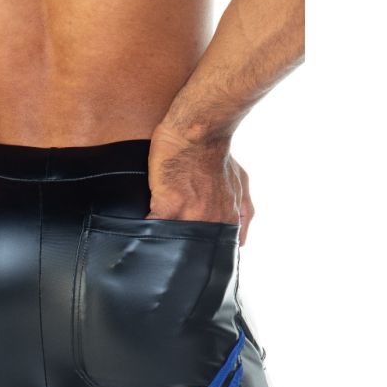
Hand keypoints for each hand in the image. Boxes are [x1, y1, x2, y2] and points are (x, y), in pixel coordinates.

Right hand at [146, 124, 253, 245]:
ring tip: (155, 244)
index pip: (213, 249)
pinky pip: (152, 228)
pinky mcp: (166, 206)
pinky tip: (141, 232)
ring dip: (163, 245)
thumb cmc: (218, 154)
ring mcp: (188, 215)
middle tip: (174, 251)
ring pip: (173, 242)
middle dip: (182, 253)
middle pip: (192, 250)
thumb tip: (241, 242)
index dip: (200, 252)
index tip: (190, 252)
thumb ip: (245, 213)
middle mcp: (210, 221)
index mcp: (226, 220)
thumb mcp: (241, 183)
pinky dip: (146, 231)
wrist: (198, 133)